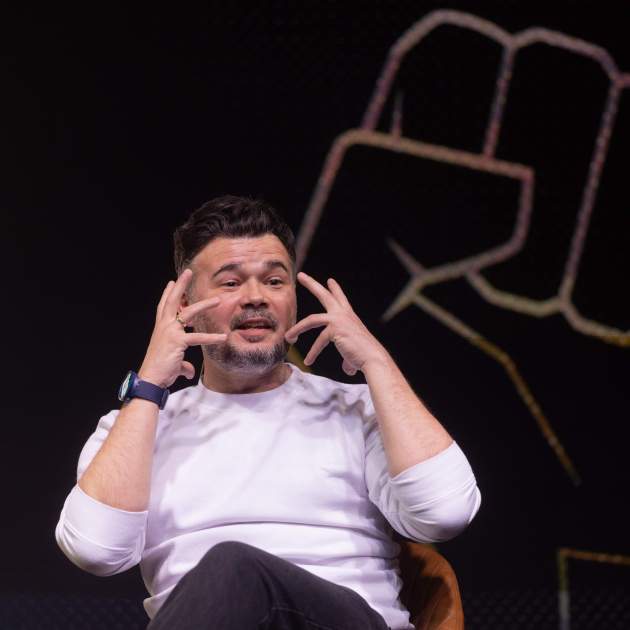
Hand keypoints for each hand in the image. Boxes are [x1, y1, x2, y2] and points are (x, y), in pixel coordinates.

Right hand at [138, 269, 226, 387]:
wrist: (150, 379)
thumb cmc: (159, 371)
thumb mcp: (173, 364)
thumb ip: (183, 365)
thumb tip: (189, 371)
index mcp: (160, 329)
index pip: (164, 306)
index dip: (168, 293)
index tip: (172, 282)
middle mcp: (164, 327)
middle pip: (172, 301)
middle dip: (180, 285)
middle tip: (187, 272)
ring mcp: (170, 332)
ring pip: (188, 313)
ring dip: (203, 305)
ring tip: (217, 299)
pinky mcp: (177, 342)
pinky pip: (197, 337)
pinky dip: (211, 337)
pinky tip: (223, 337)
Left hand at [285, 272, 387, 374]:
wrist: (373, 358)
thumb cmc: (365, 356)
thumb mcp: (354, 354)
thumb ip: (348, 359)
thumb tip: (348, 369)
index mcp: (349, 316)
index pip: (340, 299)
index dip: (335, 289)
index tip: (330, 280)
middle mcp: (344, 314)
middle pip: (324, 295)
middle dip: (311, 284)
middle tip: (300, 275)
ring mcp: (339, 320)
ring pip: (311, 320)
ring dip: (297, 328)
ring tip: (288, 337)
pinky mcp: (335, 329)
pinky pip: (319, 341)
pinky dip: (313, 353)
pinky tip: (308, 361)